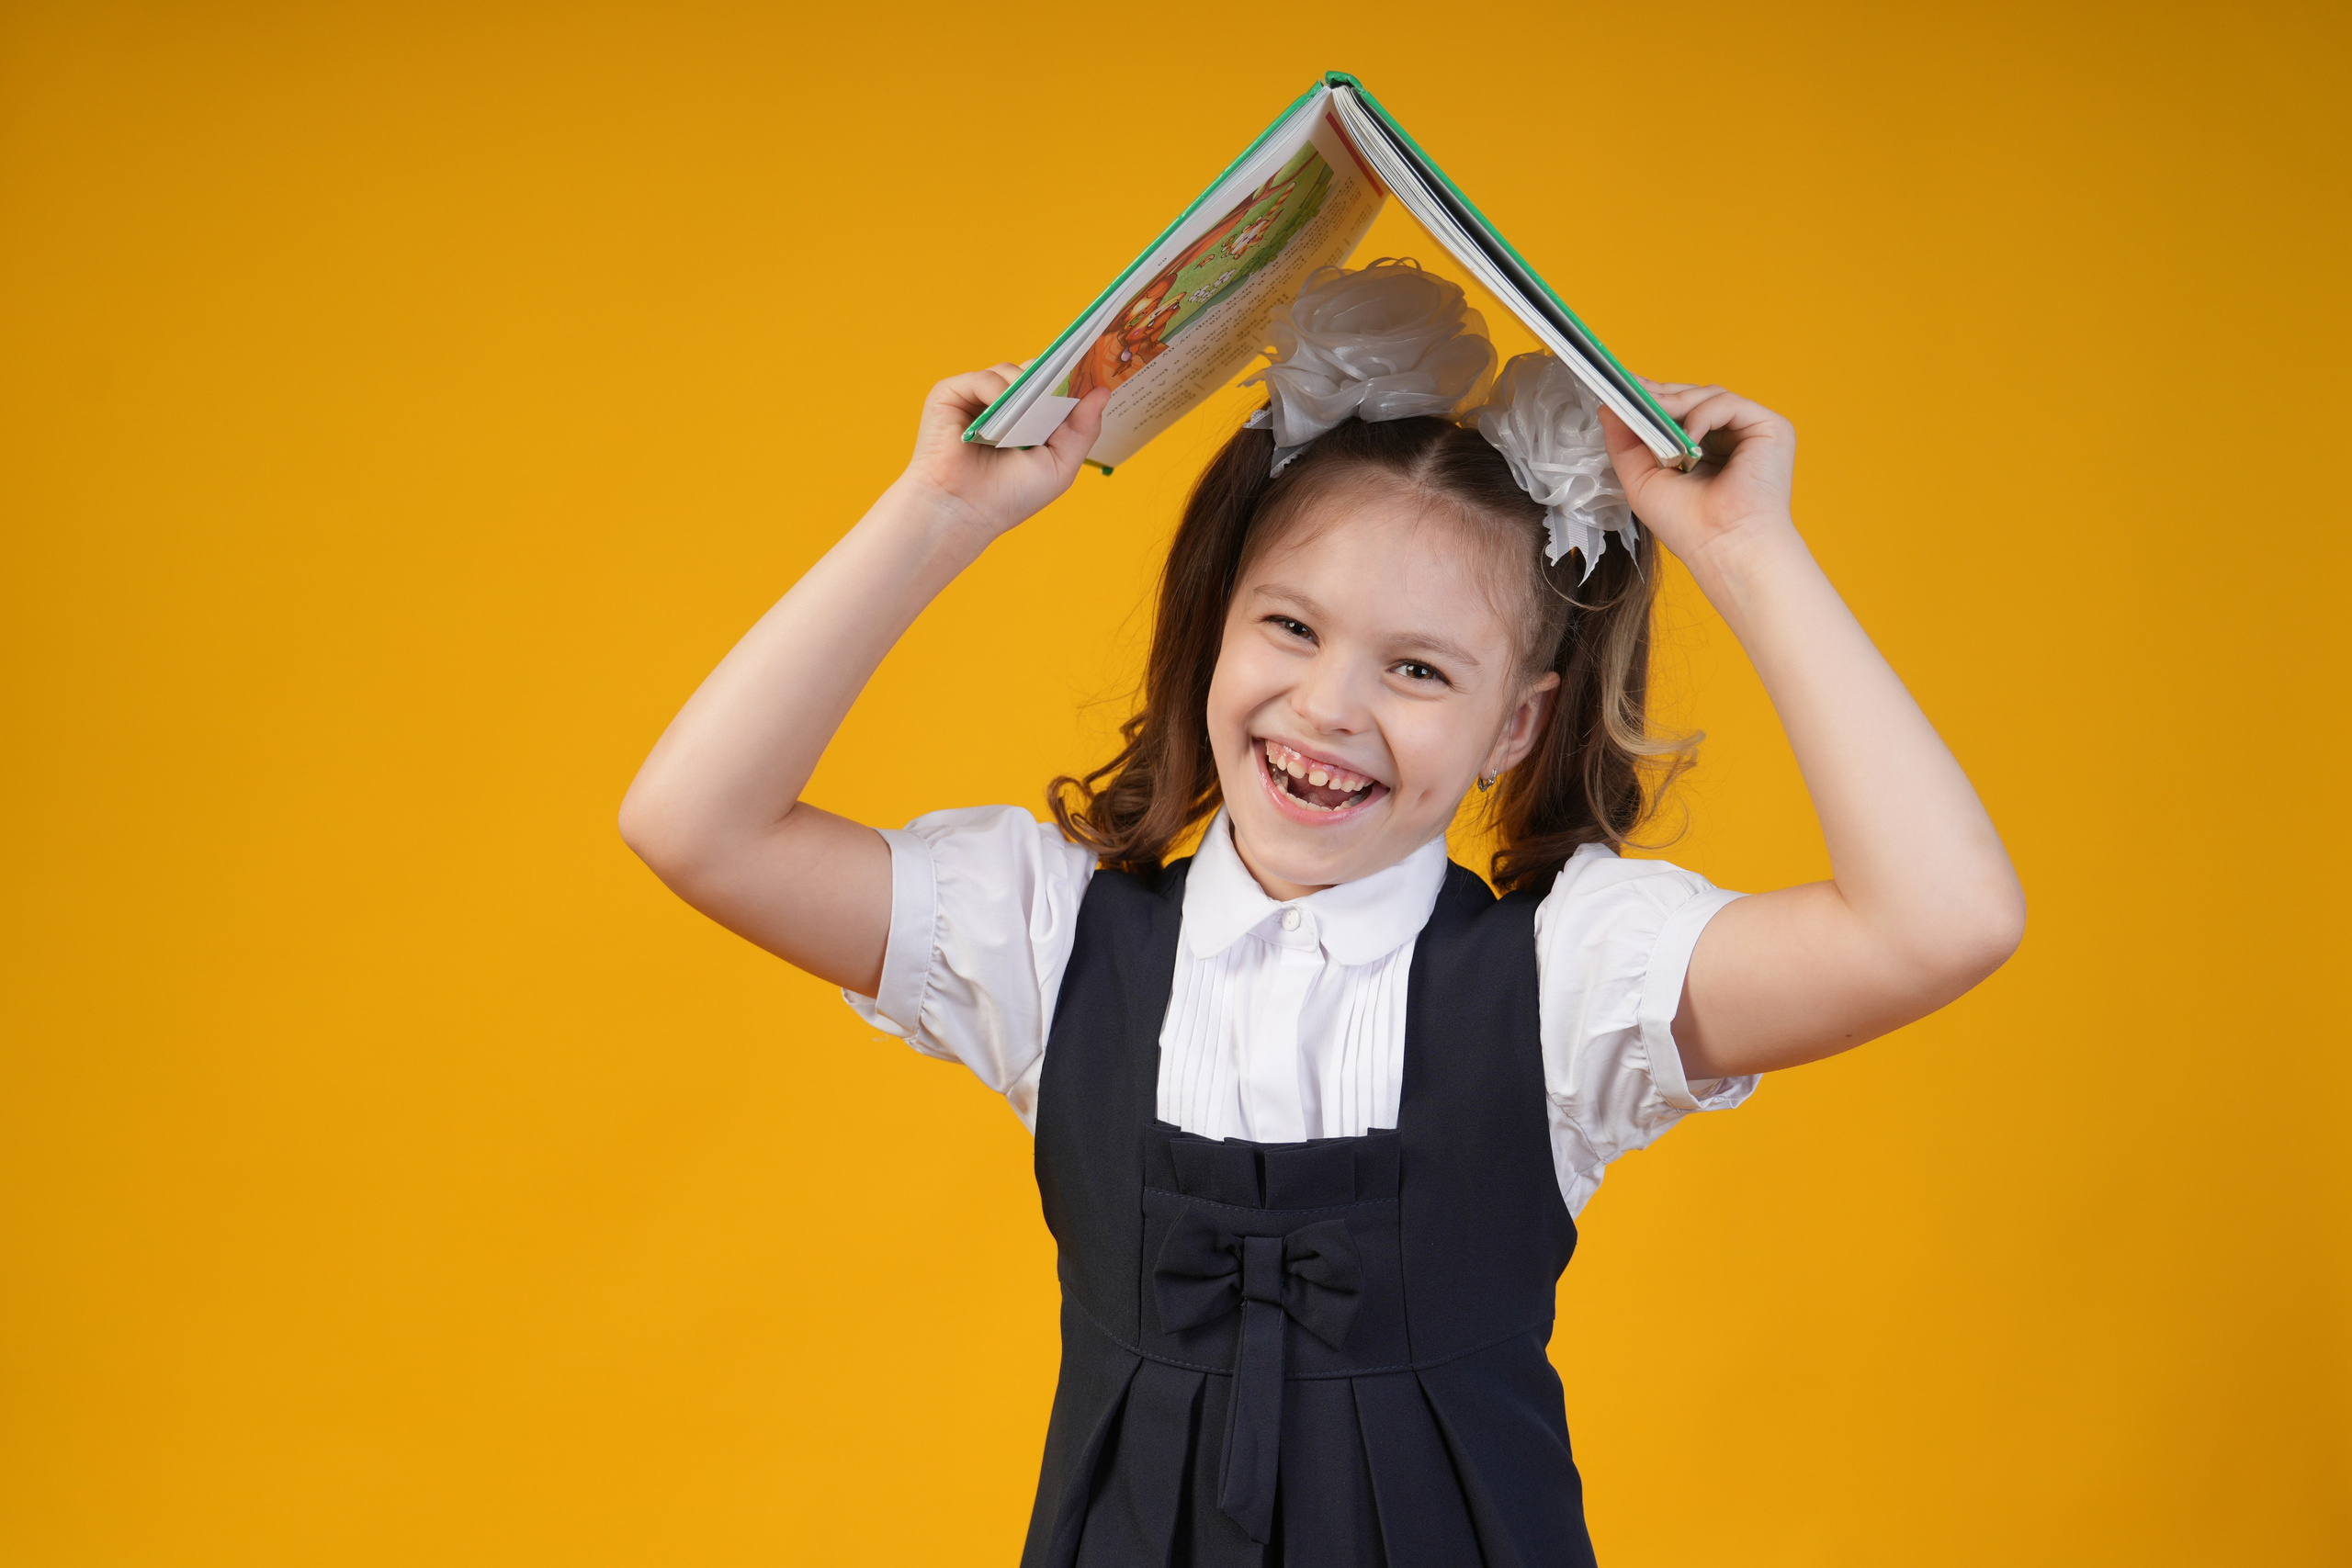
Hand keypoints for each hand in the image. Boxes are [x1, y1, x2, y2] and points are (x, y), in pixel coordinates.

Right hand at [896, 364, 1111, 538]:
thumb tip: (1102, 392)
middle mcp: (1005, 404)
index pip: (1054, 386)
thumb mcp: (1060, 465)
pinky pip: (982, 378)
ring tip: (1028, 417)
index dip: (1073, 379)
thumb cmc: (1009, 496)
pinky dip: (996, 391)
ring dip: (1026, 389)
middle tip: (1070, 380)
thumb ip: (1082, 430)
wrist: (963, 511)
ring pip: (1011, 371)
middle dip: (1054, 376)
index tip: (1096, 373)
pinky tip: (1001, 413)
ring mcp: (977, 398)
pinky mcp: (951, 394)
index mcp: (1030, 418)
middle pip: (1035, 372)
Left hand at [1599, 381, 1797, 567]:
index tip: (1624, 388)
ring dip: (1677, 404)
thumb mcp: (1642, 480)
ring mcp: (1750, 432)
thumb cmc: (1688, 527)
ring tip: (1656, 420)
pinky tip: (1689, 441)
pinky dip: (1703, 415)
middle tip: (1634, 396)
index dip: (1652, 398)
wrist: (1724, 548)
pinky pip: (1729, 403)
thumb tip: (1607, 407)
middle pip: (1693, 396)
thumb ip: (1624, 443)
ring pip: (1709, 395)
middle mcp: (1730, 437)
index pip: (1678, 411)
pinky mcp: (1771, 428)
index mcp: (1705, 449)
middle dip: (1660, 396)